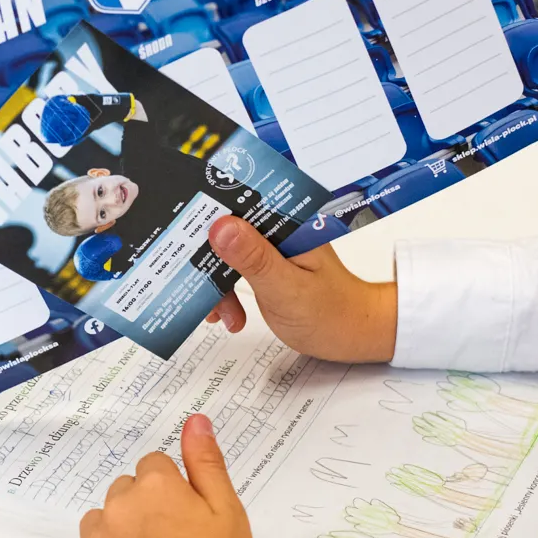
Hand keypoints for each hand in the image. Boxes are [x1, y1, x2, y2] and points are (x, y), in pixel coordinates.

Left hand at [58, 414, 260, 537]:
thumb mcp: (228, 509)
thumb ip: (206, 461)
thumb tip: (194, 420)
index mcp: (156, 485)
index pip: (153, 466)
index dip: (172, 491)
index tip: (186, 518)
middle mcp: (119, 507)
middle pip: (124, 492)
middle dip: (143, 509)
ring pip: (98, 522)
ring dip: (115, 533)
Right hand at [204, 217, 397, 361]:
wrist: (355, 336)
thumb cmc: (332, 313)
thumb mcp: (286, 290)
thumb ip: (253, 259)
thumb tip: (220, 227)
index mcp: (287, 223)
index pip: (240, 202)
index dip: (208, 212)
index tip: (182, 230)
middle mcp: (277, 229)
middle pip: (227, 229)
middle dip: (207, 259)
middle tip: (195, 285)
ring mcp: (271, 248)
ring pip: (227, 254)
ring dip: (217, 284)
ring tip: (222, 314)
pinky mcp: (266, 267)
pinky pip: (235, 272)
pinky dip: (227, 293)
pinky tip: (229, 316)